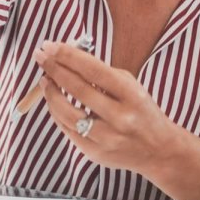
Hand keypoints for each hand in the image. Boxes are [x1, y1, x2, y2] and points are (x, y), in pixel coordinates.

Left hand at [33, 41, 174, 175]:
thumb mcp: (130, 86)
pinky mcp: (95, 153)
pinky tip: (53, 100)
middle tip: (40, 55)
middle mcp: (120, 117)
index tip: (49, 45)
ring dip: (50, 92)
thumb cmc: (141, 110)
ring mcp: (107, 138)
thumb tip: (65, 57)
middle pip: (78, 89)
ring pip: (66, 112)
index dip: (67, 56)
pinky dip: (56, 112)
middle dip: (54, 69)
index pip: (93, 70)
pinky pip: (67, 129)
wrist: (160, 151)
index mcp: (131, 95)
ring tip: (44, 79)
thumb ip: (100, 73)